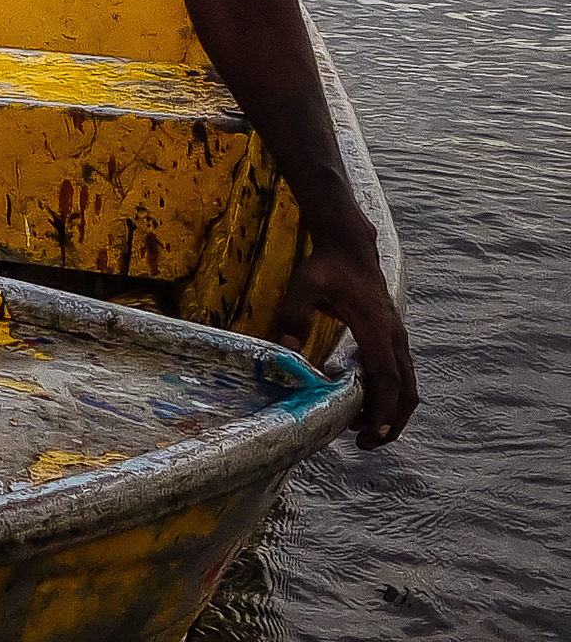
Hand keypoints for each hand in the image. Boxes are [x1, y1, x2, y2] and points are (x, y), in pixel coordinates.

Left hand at [273, 236, 419, 445]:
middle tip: (365, 444)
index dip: (382, 409)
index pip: (387, 379)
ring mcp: (398, 339)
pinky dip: (390, 396)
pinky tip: (365, 404)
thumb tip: (283, 353)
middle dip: (391, 421)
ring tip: (363, 430)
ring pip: (408, 386)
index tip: (371, 434)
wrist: (351, 247)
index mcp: (376, 330)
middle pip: (406, 391)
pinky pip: (401, 375)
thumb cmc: (326, 268)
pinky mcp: (394, 339)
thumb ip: (293, 319)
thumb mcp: (302, 290)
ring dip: (392, 411)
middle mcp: (395, 338)